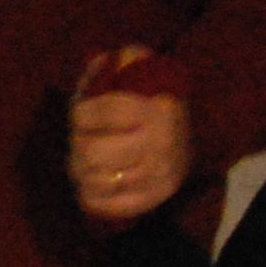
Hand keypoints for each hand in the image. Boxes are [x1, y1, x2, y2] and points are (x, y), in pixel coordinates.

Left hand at [70, 47, 193, 224]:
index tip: (81, 113)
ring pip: (93, 180)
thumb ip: (116, 61)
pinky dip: (90, 194)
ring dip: (81, 170)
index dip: (80, 114)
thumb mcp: (137, 68)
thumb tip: (100, 63)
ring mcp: (159, 176)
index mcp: (158, 108)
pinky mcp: (154, 199)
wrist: (187, 136)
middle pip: (91, 153)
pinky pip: (104, 205)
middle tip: (81, 140)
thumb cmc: (148, 99)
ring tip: (86, 160)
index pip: (98, 114)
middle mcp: (162, 144)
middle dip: (78, 144)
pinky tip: (93, 181)